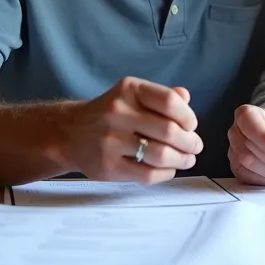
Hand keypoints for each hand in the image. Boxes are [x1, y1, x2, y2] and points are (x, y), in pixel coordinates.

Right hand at [61, 76, 202, 183]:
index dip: (188, 116)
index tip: (192, 125)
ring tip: (187, 159)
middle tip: (195, 146)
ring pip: (160, 155)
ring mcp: (111, 141)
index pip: (169, 102)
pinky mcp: (108, 167)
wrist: (69, 133)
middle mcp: (117, 112)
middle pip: (169, 130)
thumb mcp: (131, 95)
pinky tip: (169, 169)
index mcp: (128, 90)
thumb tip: (186, 96)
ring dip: (182, 159)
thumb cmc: (108, 113)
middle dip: (190, 142)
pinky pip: (148, 174)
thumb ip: (160, 95)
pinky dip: (166, 173)